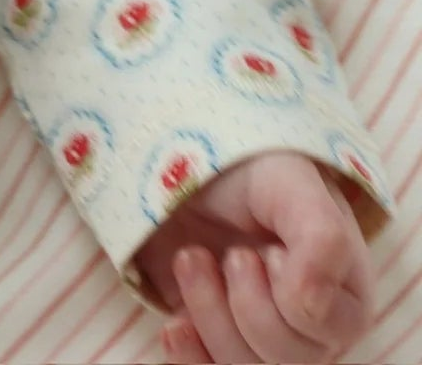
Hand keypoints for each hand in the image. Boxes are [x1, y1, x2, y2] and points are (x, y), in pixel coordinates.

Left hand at [136, 153, 373, 362]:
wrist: (196, 172)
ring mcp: (260, 341)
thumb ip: (321, 238)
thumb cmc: (256, 172)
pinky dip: (188, 357)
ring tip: (192, 260)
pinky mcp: (215, 343)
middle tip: (232, 253)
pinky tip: (175, 324)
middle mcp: (311, 332)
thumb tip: (311, 307)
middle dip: (245, 304)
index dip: (290, 292)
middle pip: (285, 361)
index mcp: (344, 296)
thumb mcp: (293, 185)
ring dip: (209, 315)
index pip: (324, 328)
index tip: (271, 247)